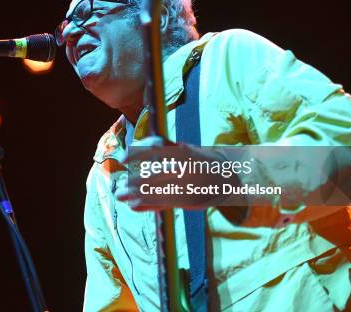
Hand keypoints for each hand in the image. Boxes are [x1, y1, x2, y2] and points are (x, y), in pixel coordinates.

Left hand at [116, 136, 230, 210]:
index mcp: (184, 152)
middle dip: (134, 181)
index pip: (156, 148)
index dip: (137, 153)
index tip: (122, 158)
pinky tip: (134, 205)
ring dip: (137, 194)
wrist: (231, 178)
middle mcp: (186, 167)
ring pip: (158, 190)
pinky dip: (148, 204)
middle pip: (155, 173)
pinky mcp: (190, 200)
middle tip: (119, 185)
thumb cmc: (202, 162)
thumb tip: (141, 145)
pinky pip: (165, 203)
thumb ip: (166, 148)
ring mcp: (189, 185)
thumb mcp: (187, 149)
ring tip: (121, 196)